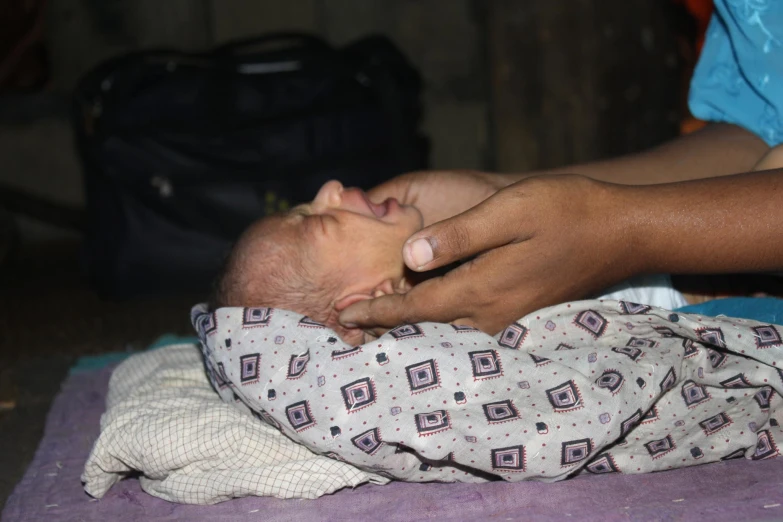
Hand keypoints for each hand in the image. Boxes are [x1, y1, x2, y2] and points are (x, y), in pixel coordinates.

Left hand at [340, 175, 639, 334]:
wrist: (621, 232)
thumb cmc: (565, 211)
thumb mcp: (509, 211)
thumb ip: (458, 235)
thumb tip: (410, 255)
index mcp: (482, 288)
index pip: (417, 309)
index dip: (379, 312)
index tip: (345, 315)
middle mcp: (492, 312)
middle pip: (428, 327)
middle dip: (389, 326)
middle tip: (351, 321)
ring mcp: (508, 314)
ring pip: (448, 328)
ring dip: (413, 324)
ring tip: (380, 316)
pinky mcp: (519, 308)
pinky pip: (468, 321)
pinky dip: (439, 317)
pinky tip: (428, 304)